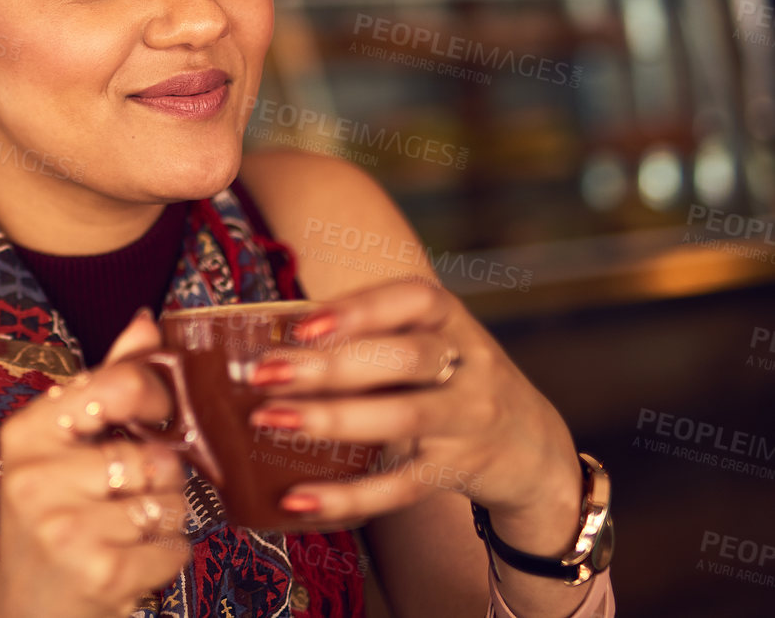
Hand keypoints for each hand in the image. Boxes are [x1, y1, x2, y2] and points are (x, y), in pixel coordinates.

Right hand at [0, 308, 193, 617]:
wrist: (27, 611)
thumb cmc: (54, 517)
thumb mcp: (62, 448)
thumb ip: (106, 382)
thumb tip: (146, 320)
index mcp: (27, 433)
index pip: (118, 386)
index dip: (156, 397)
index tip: (158, 414)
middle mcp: (37, 476)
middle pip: (156, 455)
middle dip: (160, 480)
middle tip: (125, 498)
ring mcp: (66, 527)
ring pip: (172, 502)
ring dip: (164, 521)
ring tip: (124, 532)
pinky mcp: (100, 572)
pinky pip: (175, 548)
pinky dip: (165, 558)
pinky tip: (129, 563)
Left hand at [243, 278, 581, 544]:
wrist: (535, 448)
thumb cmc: (450, 380)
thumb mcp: (431, 343)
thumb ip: (371, 336)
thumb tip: (269, 341)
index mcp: (452, 321)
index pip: (415, 299)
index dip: (360, 308)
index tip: (303, 324)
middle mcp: (470, 366)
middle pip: (404, 360)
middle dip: (330, 366)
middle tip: (263, 374)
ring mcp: (469, 420)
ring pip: (402, 418)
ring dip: (331, 419)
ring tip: (268, 420)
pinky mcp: (459, 471)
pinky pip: (401, 484)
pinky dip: (347, 495)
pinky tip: (297, 498)